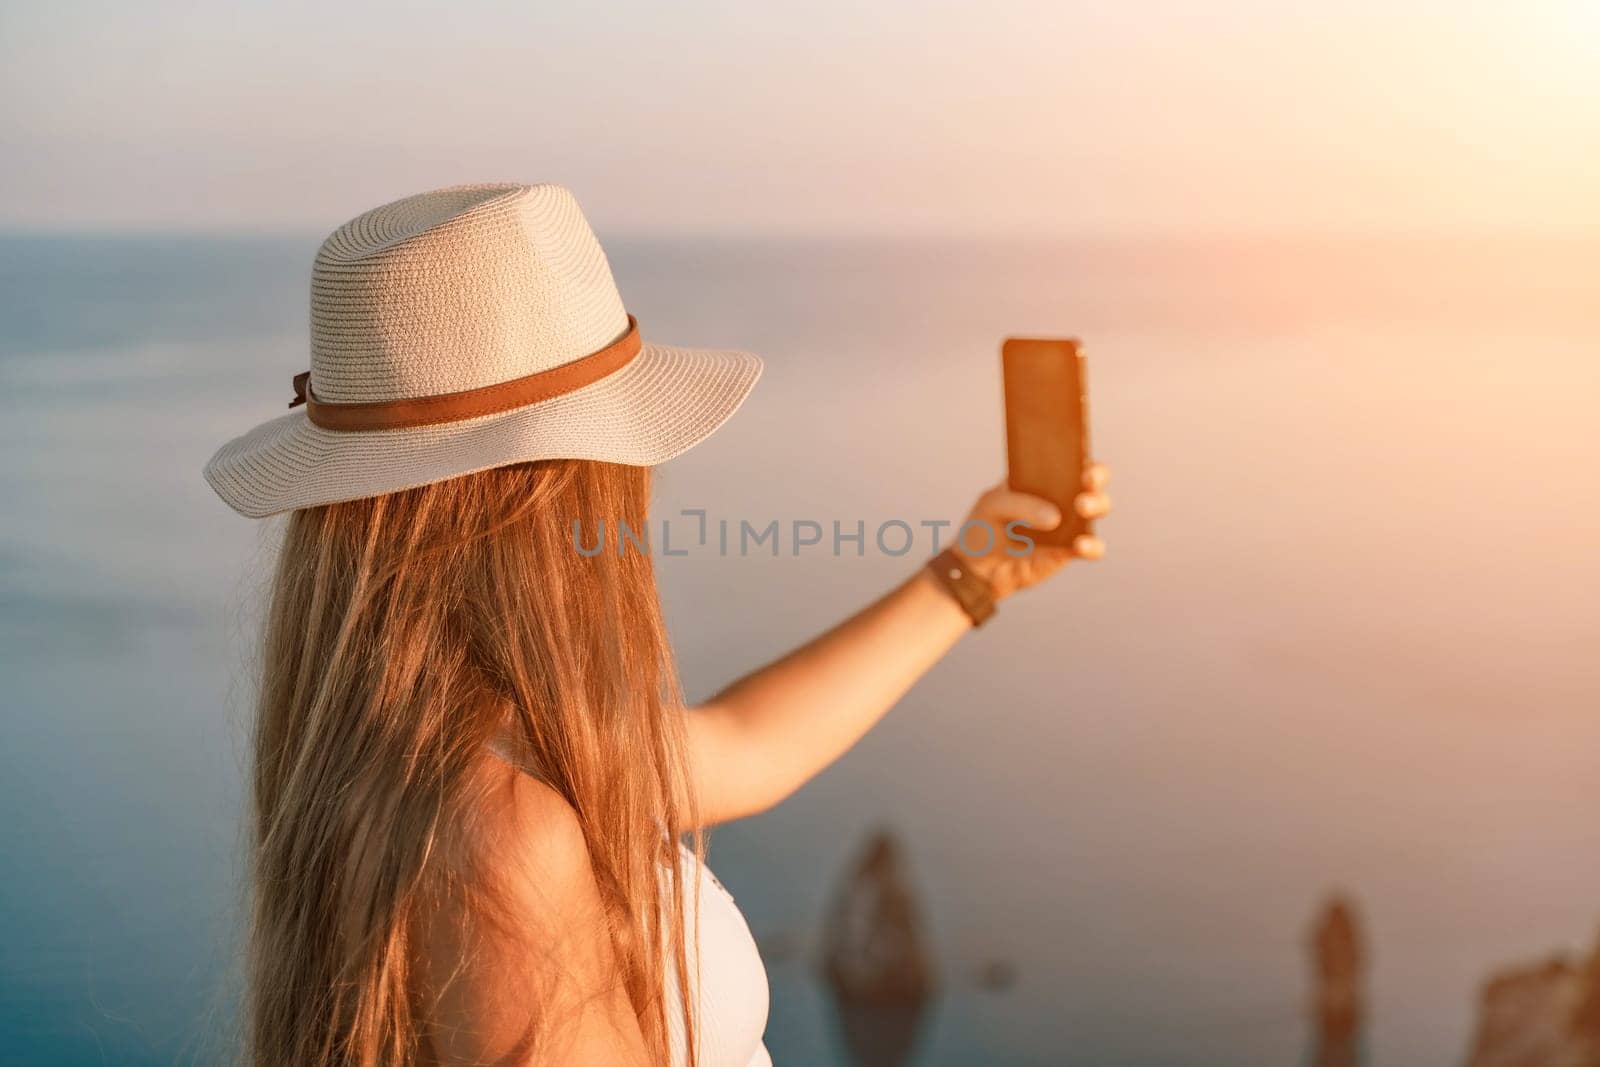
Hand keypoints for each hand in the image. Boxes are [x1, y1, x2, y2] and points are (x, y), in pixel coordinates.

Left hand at [950, 463, 1110, 599]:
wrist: (978, 568)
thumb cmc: (985, 527)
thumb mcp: (992, 506)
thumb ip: (1020, 505)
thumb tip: (1055, 517)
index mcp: (1043, 475)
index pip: (1070, 456)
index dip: (1081, 451)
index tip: (1081, 454)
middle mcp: (1062, 495)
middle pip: (1093, 481)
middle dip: (1096, 476)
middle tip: (1086, 480)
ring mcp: (1069, 523)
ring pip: (1099, 508)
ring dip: (1097, 505)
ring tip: (1081, 507)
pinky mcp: (1070, 550)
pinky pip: (1091, 548)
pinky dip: (1091, 546)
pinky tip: (1080, 545)